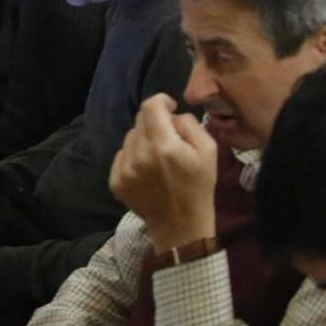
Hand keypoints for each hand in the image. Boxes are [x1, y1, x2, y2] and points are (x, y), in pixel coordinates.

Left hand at [109, 94, 218, 251]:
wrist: (180, 224)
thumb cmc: (199, 185)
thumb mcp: (209, 150)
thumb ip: (190, 125)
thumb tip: (172, 117)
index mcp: (164, 145)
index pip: (150, 106)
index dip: (161, 101)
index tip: (170, 108)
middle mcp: (140, 154)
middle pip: (140, 120)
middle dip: (155, 121)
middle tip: (169, 137)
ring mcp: (125, 169)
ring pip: (130, 137)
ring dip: (144, 139)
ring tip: (158, 156)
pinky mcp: (116, 181)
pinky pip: (121, 155)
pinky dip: (134, 155)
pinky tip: (147, 169)